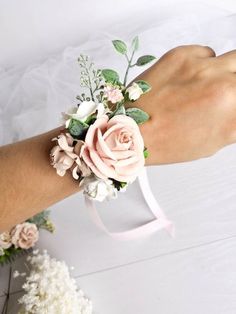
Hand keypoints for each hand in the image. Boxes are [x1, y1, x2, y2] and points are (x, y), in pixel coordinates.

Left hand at [126, 45, 235, 164]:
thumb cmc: (164, 142)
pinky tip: (188, 80)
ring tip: (206, 87)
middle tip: (224, 93)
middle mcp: (222, 88)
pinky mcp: (182, 55)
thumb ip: (233, 121)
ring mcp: (202, 68)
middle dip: (235, 85)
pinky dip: (202, 65)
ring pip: (233, 60)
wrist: (130, 131)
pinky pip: (206, 53)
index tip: (232, 103)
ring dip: (224, 72)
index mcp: (233, 116)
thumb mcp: (212, 142)